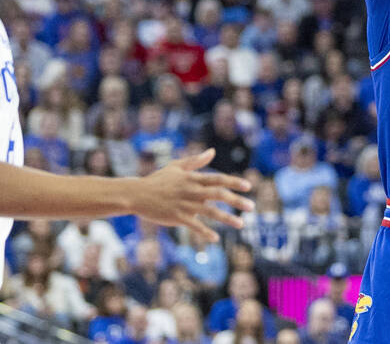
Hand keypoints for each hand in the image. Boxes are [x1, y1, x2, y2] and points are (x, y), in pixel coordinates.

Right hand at [133, 148, 253, 242]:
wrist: (137, 194)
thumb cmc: (158, 180)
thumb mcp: (176, 166)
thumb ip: (195, 161)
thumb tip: (212, 151)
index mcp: (192, 178)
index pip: (218, 178)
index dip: (234, 182)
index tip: (248, 186)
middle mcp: (191, 190)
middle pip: (218, 194)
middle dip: (236, 200)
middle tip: (252, 207)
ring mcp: (185, 204)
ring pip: (210, 211)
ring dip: (227, 218)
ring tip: (241, 224)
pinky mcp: (177, 217)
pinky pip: (195, 226)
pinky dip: (205, 232)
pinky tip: (215, 238)